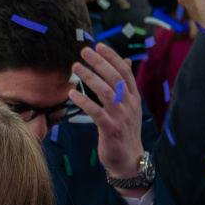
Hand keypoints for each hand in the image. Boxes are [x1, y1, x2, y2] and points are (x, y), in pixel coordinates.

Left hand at [70, 43, 146, 195]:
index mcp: (133, 97)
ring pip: (107, 92)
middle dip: (100, 62)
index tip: (98, 45)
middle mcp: (129, 104)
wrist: (129, 160)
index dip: (112, 57)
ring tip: (75, 67)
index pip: (125, 71)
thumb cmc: (125, 131)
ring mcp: (121, 117)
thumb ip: (125, 84)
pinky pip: (97, 112)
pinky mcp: (111, 129)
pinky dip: (84, 101)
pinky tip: (72, 94)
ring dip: (90, 78)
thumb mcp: (129, 106)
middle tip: (84, 51)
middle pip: (115, 78)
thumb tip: (126, 60)